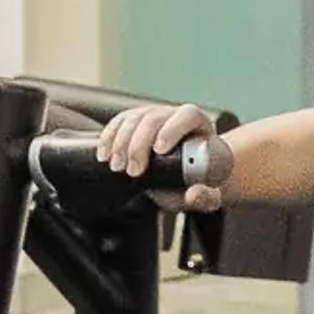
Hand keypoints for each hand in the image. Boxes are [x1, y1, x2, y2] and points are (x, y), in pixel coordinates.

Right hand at [97, 100, 225, 212]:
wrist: (190, 175)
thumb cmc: (202, 182)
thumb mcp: (209, 194)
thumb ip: (207, 197)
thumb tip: (193, 194)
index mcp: (200, 126)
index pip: (187, 116)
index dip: (172, 129)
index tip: (159, 150)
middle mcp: (176, 116)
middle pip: (154, 117)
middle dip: (139, 144)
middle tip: (132, 171)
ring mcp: (155, 116)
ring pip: (134, 118)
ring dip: (120, 142)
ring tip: (117, 167)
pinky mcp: (137, 122)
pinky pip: (120, 122)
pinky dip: (109, 137)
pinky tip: (104, 154)